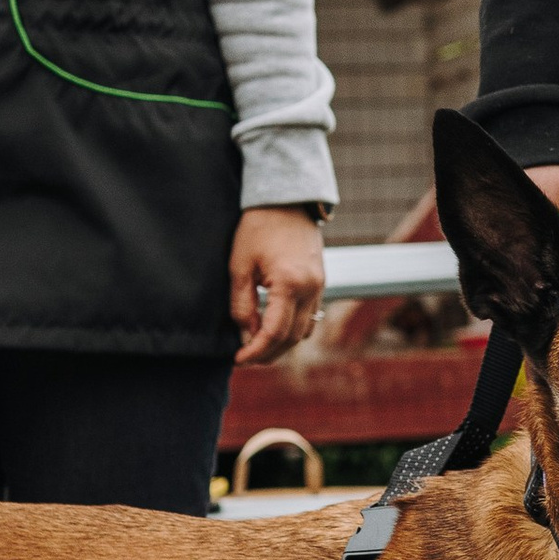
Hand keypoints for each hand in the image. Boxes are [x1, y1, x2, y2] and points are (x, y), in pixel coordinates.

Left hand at [230, 206, 325, 366]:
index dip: (255, 351)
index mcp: (290, 284)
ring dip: (282, 344)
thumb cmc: (258, 228)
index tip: (238, 359)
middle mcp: (311, 288)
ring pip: (304, 331)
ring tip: (258, 346)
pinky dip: (294, 329)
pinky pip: (311, 317)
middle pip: (292, 338)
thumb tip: (245, 335)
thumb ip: (242, 304)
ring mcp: (320, 286)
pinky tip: (275, 329)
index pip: (274, 333)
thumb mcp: (240, 265)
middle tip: (245, 358)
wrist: (286, 200)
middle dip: (268, 353)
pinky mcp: (321, 282)